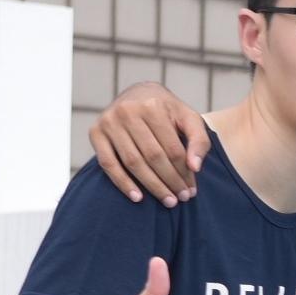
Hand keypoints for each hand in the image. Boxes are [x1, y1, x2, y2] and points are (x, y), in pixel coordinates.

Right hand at [91, 80, 204, 204]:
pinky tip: (138, 197)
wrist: (138, 94)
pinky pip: (108, 163)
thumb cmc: (168, 112)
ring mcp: (109, 121)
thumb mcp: (189, 118)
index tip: (192, 191)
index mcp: (152, 106)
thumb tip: (195, 168)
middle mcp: (127, 111)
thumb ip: (199, 141)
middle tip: (181, 199)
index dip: (184, 173)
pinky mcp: (95, 132)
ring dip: (152, 185)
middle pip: (153, 156)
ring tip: (168, 200)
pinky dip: (122, 182)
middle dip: (170, 181)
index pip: (172, 148)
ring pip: (132, 162)